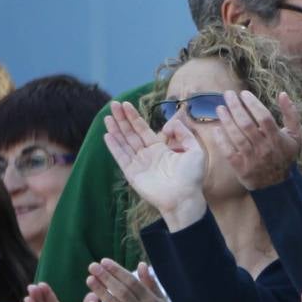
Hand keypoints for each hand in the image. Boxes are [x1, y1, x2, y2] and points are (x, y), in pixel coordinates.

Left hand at [86, 260, 168, 301]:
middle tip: (92, 266)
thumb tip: (141, 264)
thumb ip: (150, 283)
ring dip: (101, 291)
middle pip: (122, 291)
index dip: (117, 271)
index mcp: (151, 301)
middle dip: (106, 277)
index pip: (132, 282)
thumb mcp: (161, 301)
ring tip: (89, 280)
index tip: (104, 261)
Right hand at [102, 100, 206, 224]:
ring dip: (115, 130)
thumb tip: (168, 125)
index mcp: (160, 149)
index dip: (134, 117)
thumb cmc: (191, 177)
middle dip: (122, 119)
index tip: (126, 104)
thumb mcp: (194, 150)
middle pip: (131, 133)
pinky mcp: (132, 174)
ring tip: (107, 116)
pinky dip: (114, 146)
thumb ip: (184, 134)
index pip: (143, 129)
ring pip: (124, 143)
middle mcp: (147, 155)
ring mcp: (139, 164)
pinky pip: (121, 157)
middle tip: (113, 105)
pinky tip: (107, 135)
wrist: (184, 197)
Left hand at [210, 90, 301, 190]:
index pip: (264, 117)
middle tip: (228, 95)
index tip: (243, 93)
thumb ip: (291, 114)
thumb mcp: (295, 135)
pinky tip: (216, 128)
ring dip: (226, 121)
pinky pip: (228, 152)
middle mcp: (265, 149)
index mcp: (278, 139)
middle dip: (236, 107)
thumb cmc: (284, 154)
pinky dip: (221, 140)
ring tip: (220, 108)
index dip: (253, 104)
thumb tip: (283, 94)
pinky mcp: (241, 168)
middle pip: (248, 125)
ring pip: (237, 137)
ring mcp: (252, 159)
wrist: (277, 183)